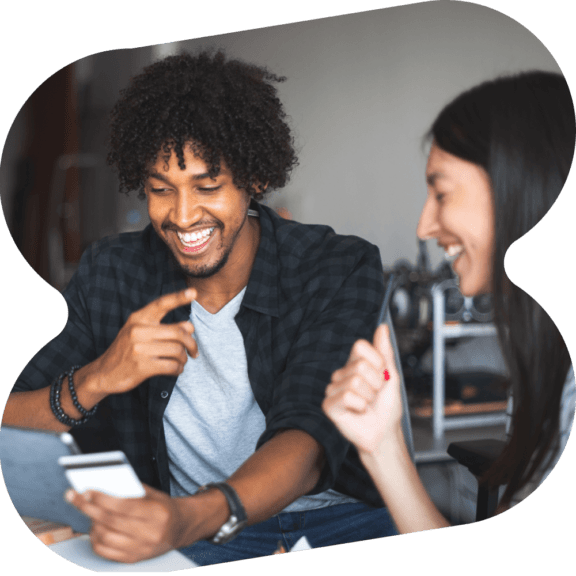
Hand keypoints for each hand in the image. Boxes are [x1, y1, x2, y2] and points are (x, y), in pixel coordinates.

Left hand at [65, 485, 186, 562]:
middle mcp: (149, 534)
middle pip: (110, 521)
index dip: (102, 498)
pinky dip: (95, 539)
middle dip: (89, 508)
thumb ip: (131, 490)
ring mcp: (140, 549)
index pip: (123, 507)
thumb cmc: (164, 507)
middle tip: (75, 497)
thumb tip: (105, 486)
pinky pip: (105, 552)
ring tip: (88, 511)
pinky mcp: (133, 559)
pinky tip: (94, 528)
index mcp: (156, 514)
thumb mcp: (153, 494)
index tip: (87, 490)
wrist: (180, 528)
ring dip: (91, 523)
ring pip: (105, 537)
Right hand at [89, 288, 197, 395]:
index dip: (179, 297)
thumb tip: (190, 326)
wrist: (104, 373)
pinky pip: (172, 366)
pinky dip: (178, 369)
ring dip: (184, 358)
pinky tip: (176, 370)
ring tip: (181, 361)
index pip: (161, 304)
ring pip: (178, 350)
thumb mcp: (141, 333)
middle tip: (194, 351)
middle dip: (192, 343)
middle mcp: (138, 330)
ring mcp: (139, 349)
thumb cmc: (127, 350)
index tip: (194, 292)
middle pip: (179, 332)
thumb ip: (164, 328)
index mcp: (138, 318)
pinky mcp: (142, 367)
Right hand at [322, 324, 403, 454]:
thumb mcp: (391, 376)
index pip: (360, 345)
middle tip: (374, 395)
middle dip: (376, 384)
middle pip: (361, 365)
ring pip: (355, 382)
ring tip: (367, 404)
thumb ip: (385, 351)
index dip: (377, 361)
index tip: (382, 376)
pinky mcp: (329, 405)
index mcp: (355, 363)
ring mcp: (333, 389)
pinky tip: (358, 411)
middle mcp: (342, 374)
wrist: (384, 433)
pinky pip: (346, 396)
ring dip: (368, 397)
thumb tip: (382, 326)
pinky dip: (359, 406)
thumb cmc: (387, 407)